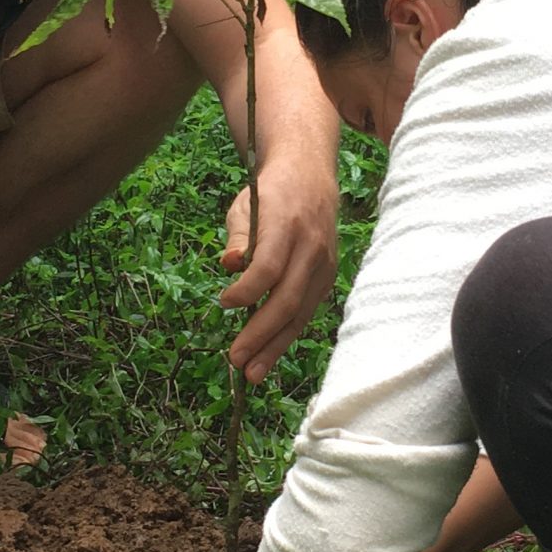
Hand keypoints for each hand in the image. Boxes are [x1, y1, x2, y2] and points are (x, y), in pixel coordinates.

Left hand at [219, 154, 339, 381]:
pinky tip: (269, 353)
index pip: (269, 267)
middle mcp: (311, 248)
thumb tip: (231, 266)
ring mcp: (324, 265)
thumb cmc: (269, 194)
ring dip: (275, 346)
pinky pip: (307, 311)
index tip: (223, 303)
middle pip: (288, 300)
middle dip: (260, 334)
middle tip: (236, 360)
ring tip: (253, 373)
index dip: (246, 291)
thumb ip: (238, 237)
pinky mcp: (328, 277)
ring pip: (301, 313)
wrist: (311, 177)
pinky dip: (287, 334)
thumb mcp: (245, 205)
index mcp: (287, 225)